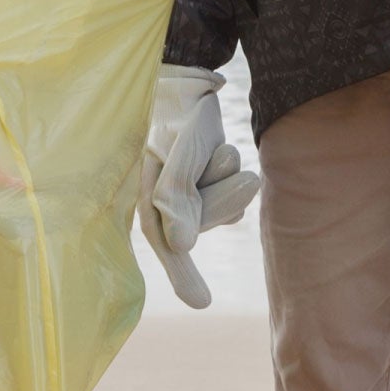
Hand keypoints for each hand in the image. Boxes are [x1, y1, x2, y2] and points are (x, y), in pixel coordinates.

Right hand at [139, 64, 260, 308]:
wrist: (184, 87)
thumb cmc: (170, 120)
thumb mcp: (171, 155)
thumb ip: (175, 197)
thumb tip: (181, 244)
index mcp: (150, 204)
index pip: (167, 244)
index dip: (182, 275)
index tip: (201, 303)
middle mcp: (172, 208)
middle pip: (210, 221)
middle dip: (221, 195)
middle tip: (226, 164)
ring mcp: (196, 199)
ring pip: (230, 205)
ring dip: (227, 175)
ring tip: (212, 150)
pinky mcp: (216, 187)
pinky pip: (239, 190)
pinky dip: (233, 171)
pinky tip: (218, 152)